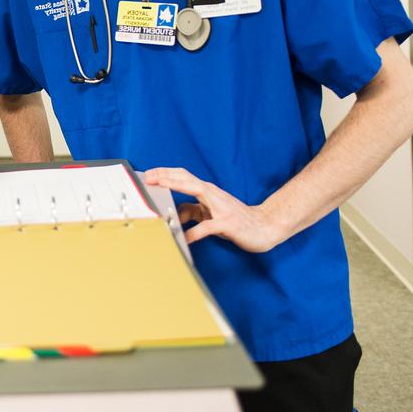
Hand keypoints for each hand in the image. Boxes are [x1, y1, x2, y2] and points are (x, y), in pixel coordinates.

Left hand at [142, 167, 288, 252]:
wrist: (264, 226)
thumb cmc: (235, 219)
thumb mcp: (210, 212)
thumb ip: (193, 211)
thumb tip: (174, 214)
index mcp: (207, 191)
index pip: (183, 176)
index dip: (165, 173)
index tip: (148, 174)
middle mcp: (212, 194)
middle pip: (186, 178)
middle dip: (165, 176)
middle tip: (148, 177)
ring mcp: (220, 207)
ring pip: (195, 191)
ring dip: (176, 188)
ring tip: (159, 190)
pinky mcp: (227, 223)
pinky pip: (206, 227)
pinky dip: (193, 232)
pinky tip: (183, 238)